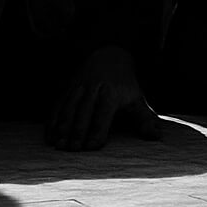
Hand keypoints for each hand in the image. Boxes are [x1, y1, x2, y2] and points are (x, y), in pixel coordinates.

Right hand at [45, 45, 162, 150]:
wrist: (109, 56)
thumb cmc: (125, 85)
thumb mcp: (137, 99)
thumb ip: (144, 119)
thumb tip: (157, 137)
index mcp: (111, 93)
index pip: (103, 114)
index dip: (97, 131)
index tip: (91, 147)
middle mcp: (93, 89)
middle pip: (83, 112)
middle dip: (77, 131)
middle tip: (72, 150)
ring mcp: (78, 88)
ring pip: (68, 108)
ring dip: (62, 127)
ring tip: (59, 145)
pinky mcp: (68, 88)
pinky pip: (58, 105)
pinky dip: (53, 120)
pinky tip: (49, 136)